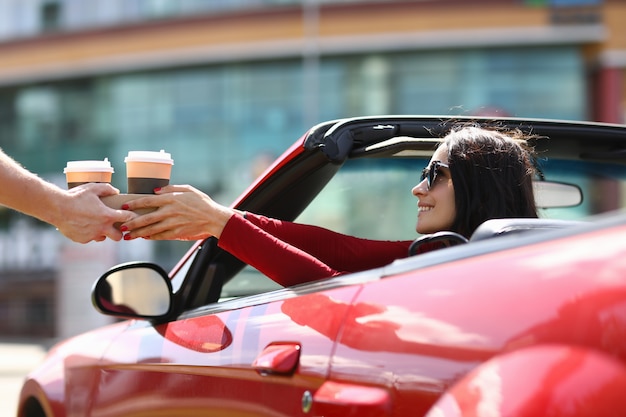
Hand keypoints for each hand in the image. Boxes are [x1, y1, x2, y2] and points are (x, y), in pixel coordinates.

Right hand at [57, 183, 136, 242]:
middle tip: (114, 226)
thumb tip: (116, 192)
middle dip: (119, 232)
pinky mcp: (82, 239)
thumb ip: (107, 189)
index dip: (130, 216)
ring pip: (103, 238)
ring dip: (102, 233)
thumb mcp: (92, 188)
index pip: (127, 218)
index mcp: (107, 215)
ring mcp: (92, 235)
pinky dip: (89, 233)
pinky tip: (83, 225)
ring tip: (96, 224)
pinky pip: (89, 238)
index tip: (128, 215)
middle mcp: (102, 228)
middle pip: (119, 237)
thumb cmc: (75, 197)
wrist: (56, 208)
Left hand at [120, 185, 234, 240]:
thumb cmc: (202, 202)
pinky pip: (161, 236)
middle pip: (146, 218)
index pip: (148, 201)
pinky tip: (144, 237)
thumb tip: (156, 190)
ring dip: (138, 233)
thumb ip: (171, 189)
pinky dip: (151, 237)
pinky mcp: (177, 232)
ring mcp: (173, 223)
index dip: (135, 204)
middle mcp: (170, 211)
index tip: (125, 207)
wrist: (214, 218)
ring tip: (127, 236)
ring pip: (151, 229)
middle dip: (132, 222)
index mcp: (171, 199)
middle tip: (122, 225)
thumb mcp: (188, 189)